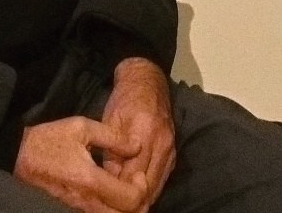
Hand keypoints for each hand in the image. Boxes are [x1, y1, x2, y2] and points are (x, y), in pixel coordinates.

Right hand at [13, 116, 146, 212]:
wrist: (18, 156)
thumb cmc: (50, 139)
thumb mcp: (82, 127)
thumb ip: (114, 137)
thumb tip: (137, 146)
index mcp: (90, 180)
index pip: (129, 199)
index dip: (141, 188)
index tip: (137, 173)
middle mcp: (86, 200)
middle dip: (137, 202)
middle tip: (136, 182)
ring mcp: (78, 208)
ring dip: (123, 207)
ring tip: (125, 186)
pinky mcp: (72, 209)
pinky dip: (111, 208)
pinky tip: (111, 191)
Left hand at [99, 58, 175, 212]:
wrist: (148, 82)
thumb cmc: (125, 100)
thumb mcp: (110, 123)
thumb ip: (111, 153)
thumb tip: (108, 182)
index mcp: (143, 134)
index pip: (132, 176)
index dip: (120, 193)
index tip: (109, 204)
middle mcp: (161, 144)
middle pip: (149, 186)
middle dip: (134, 203)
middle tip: (119, 211)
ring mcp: (170, 148)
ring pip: (158, 186)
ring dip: (144, 199)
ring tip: (128, 209)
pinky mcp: (173, 151)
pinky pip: (164, 178)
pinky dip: (152, 190)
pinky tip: (141, 197)